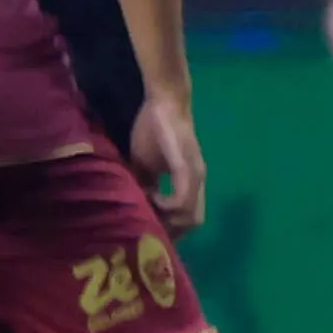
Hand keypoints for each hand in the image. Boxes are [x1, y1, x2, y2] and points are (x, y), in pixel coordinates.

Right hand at [130, 97, 208, 235]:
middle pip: (194, 223)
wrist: (164, 101)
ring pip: (192, 216)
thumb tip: (135, 205)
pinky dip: (168, 206)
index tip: (149, 227)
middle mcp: (198, 182)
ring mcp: (195, 176)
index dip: (170, 228)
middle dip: (170, 230)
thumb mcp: (144, 164)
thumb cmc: (154, 130)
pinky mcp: (187, 167)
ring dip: (168, 220)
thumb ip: (144, 184)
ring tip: (147, 209)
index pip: (188, 219)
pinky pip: (183, 199)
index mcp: (189, 183)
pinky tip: (152, 197)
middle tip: (148, 224)